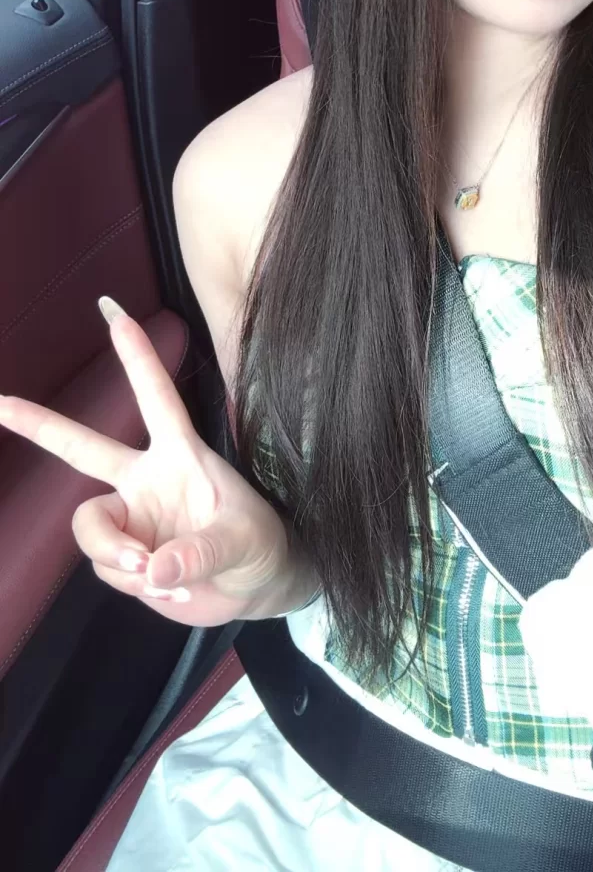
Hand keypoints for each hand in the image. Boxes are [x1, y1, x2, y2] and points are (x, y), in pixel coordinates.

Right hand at [0, 301, 291, 626]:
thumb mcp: (242, 542)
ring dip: (117, 556)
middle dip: (39, 424)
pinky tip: (166, 588)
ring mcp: (132, 517)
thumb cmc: (258, 544)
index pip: (157, 397)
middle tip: (0, 402)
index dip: (137, 356)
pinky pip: (106, 569)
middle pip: (82, 449)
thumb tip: (151, 569)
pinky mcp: (124, 556)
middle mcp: (145, 479)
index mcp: (180, 455)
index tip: (114, 313)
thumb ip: (199, 553)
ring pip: (91, 529)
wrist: (257, 585)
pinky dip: (131, 584)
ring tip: (158, 574)